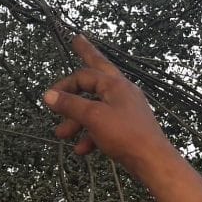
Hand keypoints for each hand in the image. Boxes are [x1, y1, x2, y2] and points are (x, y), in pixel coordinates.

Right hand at [43, 35, 176, 179]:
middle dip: (86, 56)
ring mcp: (126, 109)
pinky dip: (90, 135)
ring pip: (96, 106)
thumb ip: (69, 104)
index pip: (84, 76)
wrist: (153, 162)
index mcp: (116, 85)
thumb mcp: (92, 117)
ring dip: (77, 119)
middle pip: (98, 73)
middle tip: (77, 40)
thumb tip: (49, 95)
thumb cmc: (125, 134)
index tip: (50, 98)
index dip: (65, 85)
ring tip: (62, 134)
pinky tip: (81, 148)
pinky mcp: (127, 127)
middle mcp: (122, 93)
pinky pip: (103, 125)